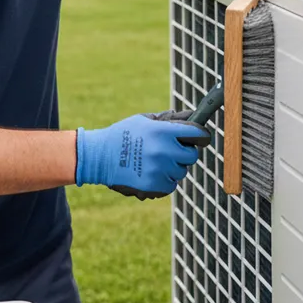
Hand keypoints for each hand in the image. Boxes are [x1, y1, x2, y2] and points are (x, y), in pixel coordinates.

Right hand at [75, 113, 207, 198]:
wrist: (100, 156)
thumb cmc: (123, 134)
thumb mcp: (145, 120)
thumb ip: (168, 120)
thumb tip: (191, 117)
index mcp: (162, 131)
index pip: (196, 133)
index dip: (202, 135)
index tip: (203, 137)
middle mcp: (163, 150)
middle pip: (192, 156)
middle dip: (184, 153)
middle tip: (172, 151)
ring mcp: (159, 169)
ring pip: (180, 172)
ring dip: (173, 168)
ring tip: (154, 161)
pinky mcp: (153, 185)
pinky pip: (171, 185)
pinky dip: (164, 181)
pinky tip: (151, 172)